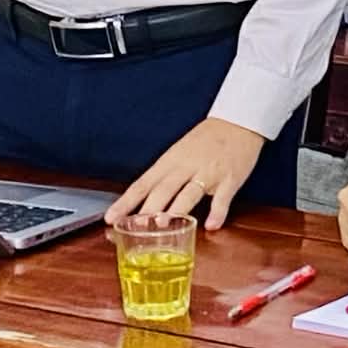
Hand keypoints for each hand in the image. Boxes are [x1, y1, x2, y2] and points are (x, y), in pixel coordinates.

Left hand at [110, 117, 264, 231]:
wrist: (237, 121)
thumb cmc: (205, 141)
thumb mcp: (179, 153)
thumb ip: (164, 177)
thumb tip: (143, 204)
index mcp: (171, 161)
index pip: (143, 183)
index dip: (126, 201)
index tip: (111, 218)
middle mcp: (187, 166)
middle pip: (164, 188)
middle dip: (149, 208)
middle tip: (136, 226)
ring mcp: (209, 172)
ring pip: (190, 192)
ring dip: (177, 208)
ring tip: (165, 224)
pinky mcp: (230, 178)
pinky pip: (223, 197)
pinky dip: (218, 212)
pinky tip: (212, 225)